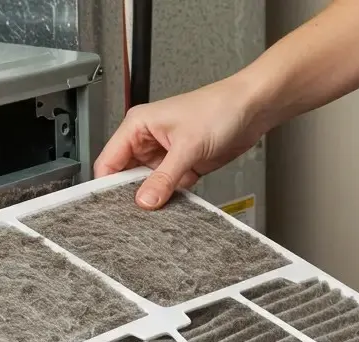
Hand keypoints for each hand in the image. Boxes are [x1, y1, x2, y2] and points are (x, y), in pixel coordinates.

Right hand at [94, 76, 266, 208]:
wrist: (252, 109)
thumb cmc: (219, 108)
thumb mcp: (188, 145)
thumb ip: (164, 177)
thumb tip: (144, 201)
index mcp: (138, 126)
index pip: (109, 161)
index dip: (106, 185)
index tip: (110, 208)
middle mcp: (147, 141)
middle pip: (125, 177)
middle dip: (130, 196)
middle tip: (134, 217)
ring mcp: (165, 155)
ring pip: (147, 186)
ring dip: (151, 199)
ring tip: (153, 215)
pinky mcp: (182, 167)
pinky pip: (168, 189)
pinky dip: (169, 199)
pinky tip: (172, 209)